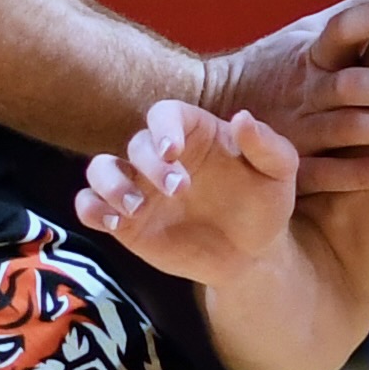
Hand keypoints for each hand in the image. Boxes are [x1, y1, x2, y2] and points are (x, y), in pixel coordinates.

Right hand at [76, 99, 300, 284]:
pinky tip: (115, 223)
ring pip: (100, 169)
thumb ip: (266, 145)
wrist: (252, 255)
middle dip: (150, 165)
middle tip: (179, 190)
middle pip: (136, 144)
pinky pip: (89, 205)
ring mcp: (139, 188)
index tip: (172, 150)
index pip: (165, 114)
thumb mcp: (279, 173)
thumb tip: (242, 119)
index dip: (163, 127)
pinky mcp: (126, 221)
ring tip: (136, 209)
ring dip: (111, 184)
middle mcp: (160, 156)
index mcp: (194, 134)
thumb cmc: (265, 205)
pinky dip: (91, 209)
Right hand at [197, 0, 368, 197]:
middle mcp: (305, 89)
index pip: (341, 28)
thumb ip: (350, 16)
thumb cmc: (281, 66)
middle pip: (353, 85)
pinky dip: (360, 174)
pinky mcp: (290, 166)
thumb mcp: (305, 34)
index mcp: (311, 53)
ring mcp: (296, 129)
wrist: (215, 109)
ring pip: (348, 128)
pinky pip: (325, 173)